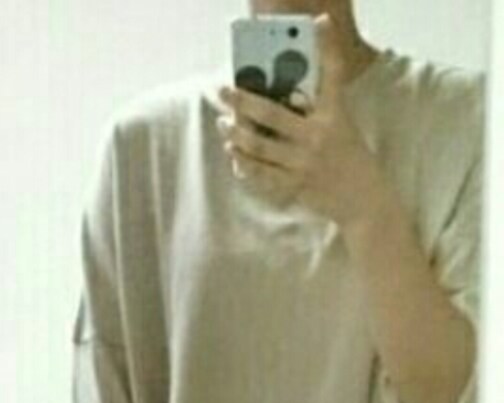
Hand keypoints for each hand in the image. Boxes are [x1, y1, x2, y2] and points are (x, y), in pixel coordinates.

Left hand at [216, 16, 383, 225]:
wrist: (363, 198)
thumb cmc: (349, 156)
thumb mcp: (342, 124)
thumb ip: (319, 104)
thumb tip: (290, 87)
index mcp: (334, 115)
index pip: (331, 73)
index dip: (327, 44)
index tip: (319, 20)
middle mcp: (317, 136)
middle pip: (272, 114)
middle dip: (243, 101)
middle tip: (223, 91)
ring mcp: (303, 163)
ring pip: (259, 146)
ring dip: (236, 134)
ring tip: (223, 123)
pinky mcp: (293, 185)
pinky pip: (260, 173)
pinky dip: (244, 162)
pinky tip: (233, 152)